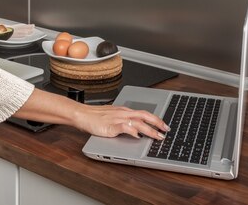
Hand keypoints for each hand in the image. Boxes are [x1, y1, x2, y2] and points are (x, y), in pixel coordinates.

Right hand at [13, 88, 168, 139]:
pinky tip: (139, 136)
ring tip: (158, 136)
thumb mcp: (112, 118)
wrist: (81, 114)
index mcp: (124, 110)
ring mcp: (117, 118)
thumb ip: (124, 123)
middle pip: (145, 115)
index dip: (156, 118)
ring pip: (138, 122)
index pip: (144, 113)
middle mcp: (123, 112)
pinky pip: (125, 127)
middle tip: (167, 129)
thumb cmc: (94, 117)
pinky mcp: (111, 125)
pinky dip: (133, 131)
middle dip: (158, 122)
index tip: (164, 125)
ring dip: (150, 129)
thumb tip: (136, 131)